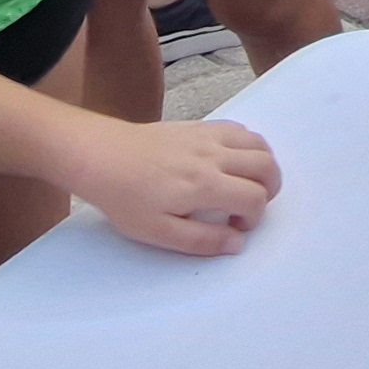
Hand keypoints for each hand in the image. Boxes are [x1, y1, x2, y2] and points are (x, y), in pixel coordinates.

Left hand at [67, 117, 281, 254]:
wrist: (99, 155)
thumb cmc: (124, 197)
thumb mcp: (157, 232)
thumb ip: (201, 240)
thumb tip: (238, 242)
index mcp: (204, 185)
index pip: (255, 198)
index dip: (253, 219)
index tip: (233, 227)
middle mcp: (213, 156)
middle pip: (267, 167)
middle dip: (269, 191)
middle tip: (246, 207)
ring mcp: (207, 136)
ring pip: (259, 144)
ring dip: (262, 166)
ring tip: (244, 185)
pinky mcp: (199, 125)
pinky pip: (239, 129)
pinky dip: (247, 145)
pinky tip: (230, 162)